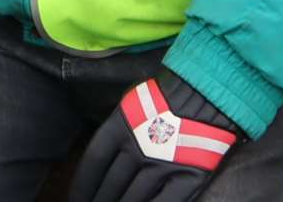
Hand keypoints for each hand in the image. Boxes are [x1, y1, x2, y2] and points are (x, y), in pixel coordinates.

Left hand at [69, 70, 239, 201]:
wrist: (206, 91)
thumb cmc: (166, 97)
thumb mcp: (132, 105)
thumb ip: (117, 130)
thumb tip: (105, 157)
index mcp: (120, 127)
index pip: (94, 163)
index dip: (83, 185)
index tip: (76, 199)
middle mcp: (137, 148)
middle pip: (111, 185)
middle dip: (100, 201)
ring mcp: (163, 164)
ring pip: (133, 198)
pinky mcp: (187, 177)